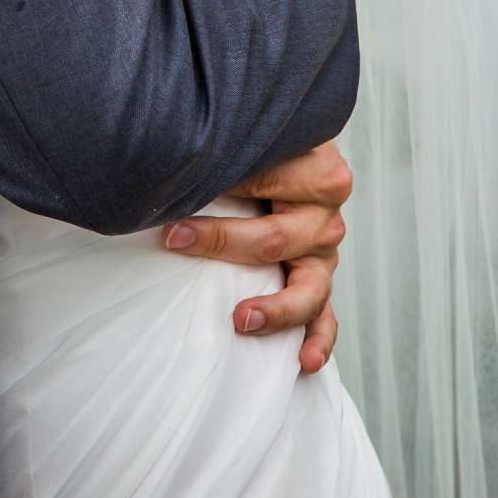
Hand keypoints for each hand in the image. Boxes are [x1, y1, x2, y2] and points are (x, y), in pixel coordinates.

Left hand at [163, 138, 352, 375]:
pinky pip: (326, 317)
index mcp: (318, 170)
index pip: (263, 182)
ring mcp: (326, 251)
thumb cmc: (265, 144)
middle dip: (223, 242)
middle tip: (174, 238)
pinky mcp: (320, 279)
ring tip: (242, 319)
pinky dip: (319, 341)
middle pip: (276, 238)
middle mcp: (327, 213)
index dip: (215, 187)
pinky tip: (305, 361)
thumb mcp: (253, 136)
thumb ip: (231, 145)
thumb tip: (175, 155)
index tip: (171, 203)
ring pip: (309, 289)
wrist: (297, 150)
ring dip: (276, 309)